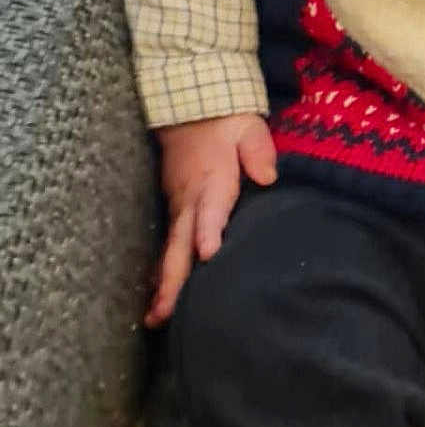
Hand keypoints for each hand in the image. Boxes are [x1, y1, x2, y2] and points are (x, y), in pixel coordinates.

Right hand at [145, 112, 276, 327]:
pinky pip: (167, 245)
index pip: (210, 209)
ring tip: (155, 318)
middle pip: (180, 243)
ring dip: (162, 284)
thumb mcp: (247, 126)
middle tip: (166, 313)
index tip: (207, 254)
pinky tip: (157, 297)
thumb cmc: (224, 122)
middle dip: (173, 279)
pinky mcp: (174, 209)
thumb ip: (257, 150)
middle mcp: (189, 199)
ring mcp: (178, 206)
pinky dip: (160, 271)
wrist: (190, 108)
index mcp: (211, 180)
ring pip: (170, 250)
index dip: (208, 230)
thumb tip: (268, 176)